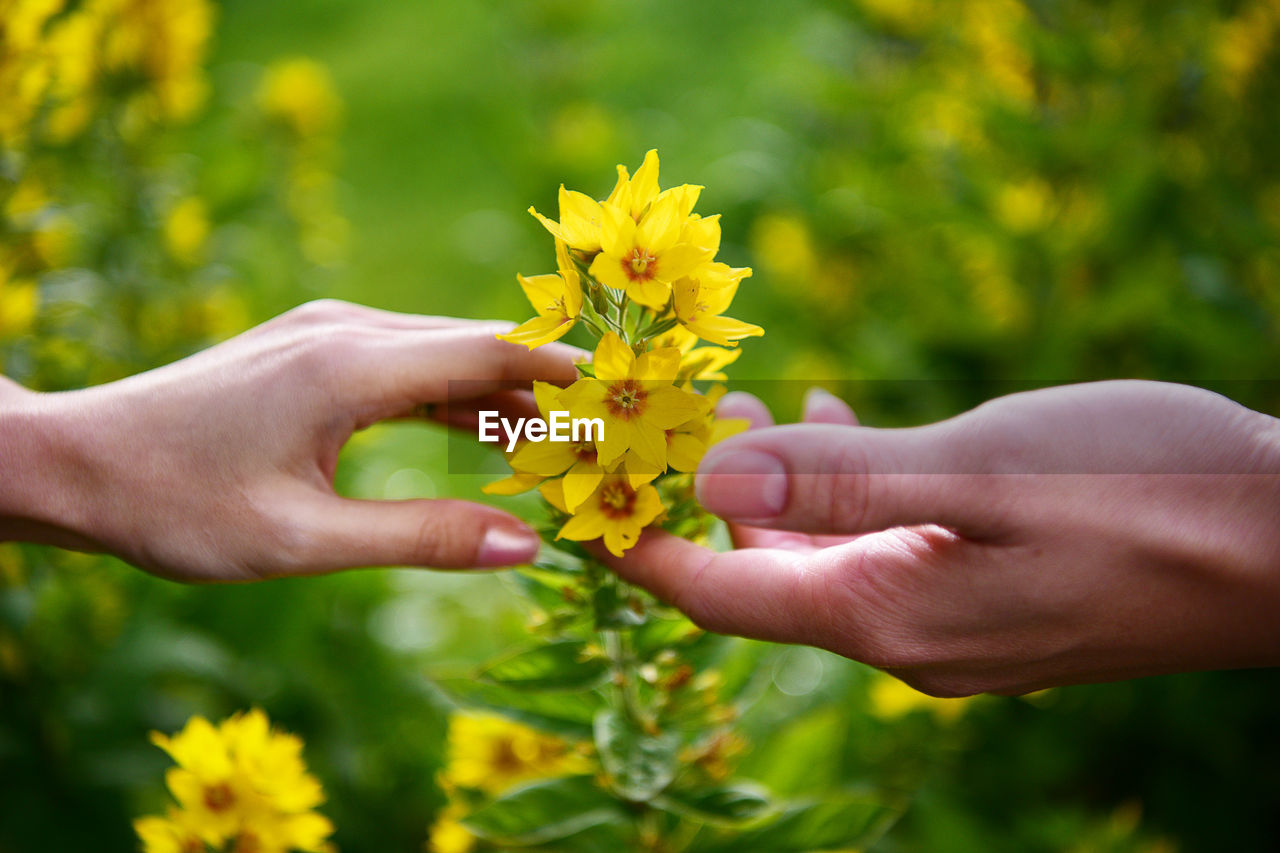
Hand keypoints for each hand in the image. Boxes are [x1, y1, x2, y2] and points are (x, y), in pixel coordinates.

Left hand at [0, 300, 577, 581]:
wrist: (74, 462)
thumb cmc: (178, 507)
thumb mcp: (303, 540)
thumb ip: (422, 539)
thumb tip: (529, 545)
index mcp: (349, 366)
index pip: (492, 352)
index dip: (572, 374)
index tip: (639, 394)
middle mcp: (348, 330)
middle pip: (481, 345)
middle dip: (555, 387)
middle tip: (623, 428)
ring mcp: (330, 333)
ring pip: (449, 354)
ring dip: (510, 395)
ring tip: (577, 439)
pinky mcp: (317, 349)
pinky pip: (412, 366)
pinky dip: (460, 398)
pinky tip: (496, 432)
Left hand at [601, 381, 1279, 695]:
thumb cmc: (1147, 497)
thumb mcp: (988, 472)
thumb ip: (846, 482)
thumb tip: (712, 484)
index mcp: (885, 613)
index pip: (718, 596)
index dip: (640, 546)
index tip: (581, 492)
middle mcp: (902, 635)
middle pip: (757, 578)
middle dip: (699, 502)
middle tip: (663, 416)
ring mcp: (946, 621)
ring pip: (816, 559)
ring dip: (769, 491)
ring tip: (742, 406)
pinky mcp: (984, 595)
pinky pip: (876, 548)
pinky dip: (839, 492)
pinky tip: (836, 427)